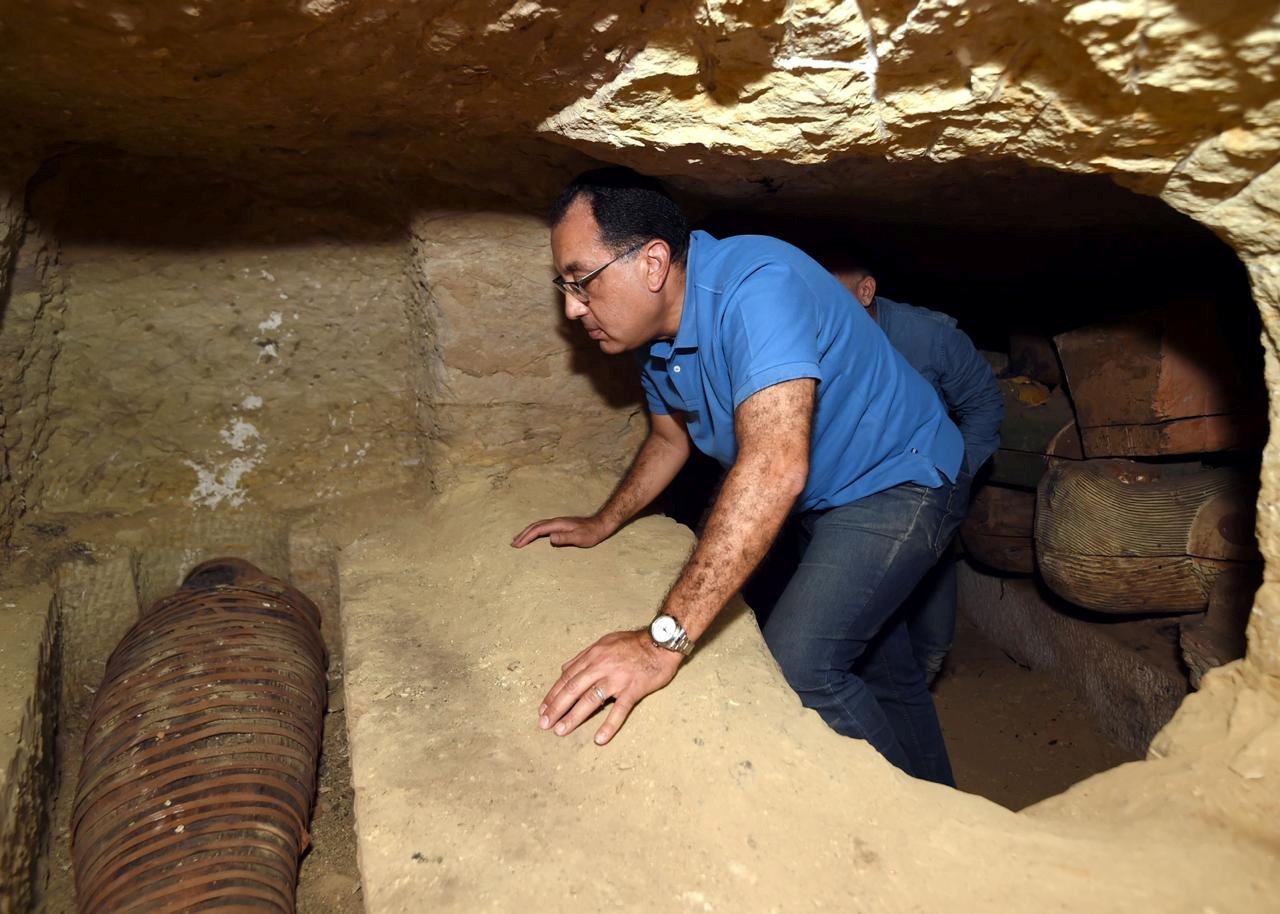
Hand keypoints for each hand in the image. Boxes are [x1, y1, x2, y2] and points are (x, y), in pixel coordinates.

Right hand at [511, 514, 609, 548]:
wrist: (600, 525)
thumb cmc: (591, 533)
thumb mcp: (579, 538)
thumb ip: (565, 538)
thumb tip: (550, 538)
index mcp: (557, 524)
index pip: (538, 530)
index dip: (526, 537)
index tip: (517, 545)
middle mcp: (555, 522)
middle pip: (534, 526)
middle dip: (523, 535)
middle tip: (513, 544)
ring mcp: (557, 523)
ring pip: (537, 526)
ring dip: (527, 532)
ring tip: (518, 540)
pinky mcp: (560, 526)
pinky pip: (542, 528)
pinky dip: (534, 532)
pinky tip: (534, 536)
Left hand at [538, 629, 682, 744]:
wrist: (661, 643)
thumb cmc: (633, 643)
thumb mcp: (604, 642)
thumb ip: (584, 656)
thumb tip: (564, 669)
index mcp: (593, 655)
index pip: (567, 677)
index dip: (553, 694)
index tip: (543, 708)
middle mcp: (601, 666)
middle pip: (573, 689)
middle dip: (556, 707)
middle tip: (544, 723)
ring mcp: (617, 679)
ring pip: (590, 700)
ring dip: (573, 716)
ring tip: (561, 730)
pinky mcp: (633, 689)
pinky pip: (619, 710)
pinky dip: (609, 725)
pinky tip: (599, 739)